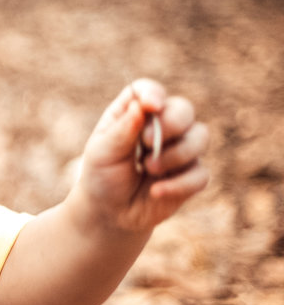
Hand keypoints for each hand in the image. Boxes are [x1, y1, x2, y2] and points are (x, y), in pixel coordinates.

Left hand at [75, 78, 209, 232]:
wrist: (109, 214)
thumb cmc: (102, 176)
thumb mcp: (103, 152)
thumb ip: (123, 129)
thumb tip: (142, 105)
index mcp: (134, 115)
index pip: (149, 91)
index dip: (153, 94)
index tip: (151, 106)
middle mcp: (161, 127)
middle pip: (183, 109)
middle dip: (171, 124)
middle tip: (146, 144)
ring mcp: (180, 150)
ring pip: (200, 137)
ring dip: (175, 154)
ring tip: (148, 169)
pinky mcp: (191, 176)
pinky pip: (201, 173)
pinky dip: (179, 184)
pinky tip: (156, 191)